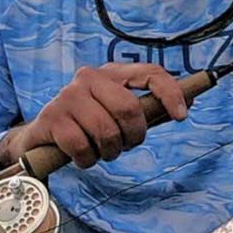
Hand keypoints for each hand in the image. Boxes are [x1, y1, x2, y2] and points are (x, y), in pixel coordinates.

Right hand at [0, 63, 189, 167]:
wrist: (42, 138)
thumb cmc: (89, 125)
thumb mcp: (120, 114)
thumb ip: (150, 108)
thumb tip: (190, 100)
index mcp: (112, 73)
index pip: (150, 73)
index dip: (170, 93)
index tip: (181, 117)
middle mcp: (89, 77)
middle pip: (129, 108)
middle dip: (133, 136)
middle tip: (125, 144)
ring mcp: (68, 96)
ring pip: (106, 131)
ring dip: (109, 152)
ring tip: (102, 151)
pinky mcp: (51, 118)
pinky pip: (82, 147)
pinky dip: (87, 160)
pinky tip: (83, 156)